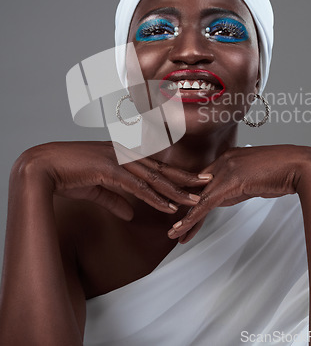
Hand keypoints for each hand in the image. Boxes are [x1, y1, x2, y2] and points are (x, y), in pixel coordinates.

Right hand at [16, 141, 211, 219]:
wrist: (44, 166)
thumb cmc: (67, 174)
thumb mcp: (96, 188)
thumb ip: (115, 200)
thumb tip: (131, 214)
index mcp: (122, 154)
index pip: (155, 165)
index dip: (175, 173)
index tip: (192, 179)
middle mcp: (124, 154)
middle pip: (161, 169)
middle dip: (185, 178)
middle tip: (207, 183)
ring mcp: (118, 161)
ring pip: (154, 178)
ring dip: (176, 191)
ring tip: (195, 201)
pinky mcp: (110, 171)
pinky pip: (138, 188)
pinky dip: (155, 199)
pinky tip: (169, 208)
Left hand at [168, 144, 310, 242]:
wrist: (302, 166)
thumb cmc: (284, 172)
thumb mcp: (255, 180)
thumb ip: (237, 186)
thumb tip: (226, 198)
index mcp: (228, 157)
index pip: (205, 180)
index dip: (195, 198)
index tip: (187, 211)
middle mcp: (222, 161)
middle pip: (197, 189)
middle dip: (185, 209)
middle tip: (174, 226)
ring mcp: (225, 170)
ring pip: (198, 198)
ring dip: (185, 219)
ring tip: (173, 234)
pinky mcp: (230, 183)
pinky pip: (206, 204)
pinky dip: (193, 218)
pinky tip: (182, 229)